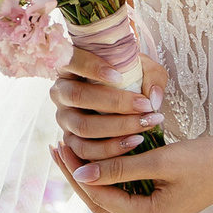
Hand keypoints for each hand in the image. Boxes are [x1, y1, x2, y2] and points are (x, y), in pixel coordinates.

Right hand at [49, 49, 166, 162]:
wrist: (122, 98)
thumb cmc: (128, 77)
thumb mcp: (142, 68)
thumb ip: (151, 76)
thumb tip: (153, 99)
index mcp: (69, 66)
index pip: (71, 60)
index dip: (91, 68)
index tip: (118, 76)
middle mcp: (60, 92)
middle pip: (77, 96)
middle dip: (115, 102)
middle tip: (145, 106)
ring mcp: (63, 118)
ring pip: (82, 126)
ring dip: (117, 128)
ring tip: (145, 125)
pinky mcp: (70, 141)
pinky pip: (85, 151)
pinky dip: (111, 149)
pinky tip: (135, 142)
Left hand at [51, 133, 212, 212]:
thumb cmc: (206, 158)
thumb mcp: (160, 160)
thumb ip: (120, 168)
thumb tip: (81, 174)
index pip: (100, 198)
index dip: (78, 173)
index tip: (62, 146)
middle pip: (101, 203)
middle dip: (78, 177)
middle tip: (57, 149)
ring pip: (111, 199)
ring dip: (92, 177)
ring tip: (71, 150)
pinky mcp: (160, 203)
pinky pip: (125, 193)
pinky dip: (110, 176)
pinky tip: (97, 155)